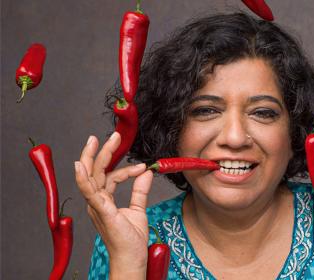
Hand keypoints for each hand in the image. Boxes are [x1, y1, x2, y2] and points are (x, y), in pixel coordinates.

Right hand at [74, 132, 152, 278]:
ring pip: (92, 176)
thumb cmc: (131, 238)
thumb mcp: (138, 209)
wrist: (132, 256)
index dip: (126, 170)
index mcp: (104, 200)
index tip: (142, 167)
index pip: (110, 177)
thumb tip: (147, 172)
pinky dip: (83, 178)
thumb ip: (140, 190)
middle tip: (112, 136)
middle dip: (103, 152)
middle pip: (97, 171)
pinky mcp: (101, 210)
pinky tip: (79, 165)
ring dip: (95, 157)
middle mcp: (97, 201)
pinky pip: (89, 191)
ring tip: (98, 140)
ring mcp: (97, 205)